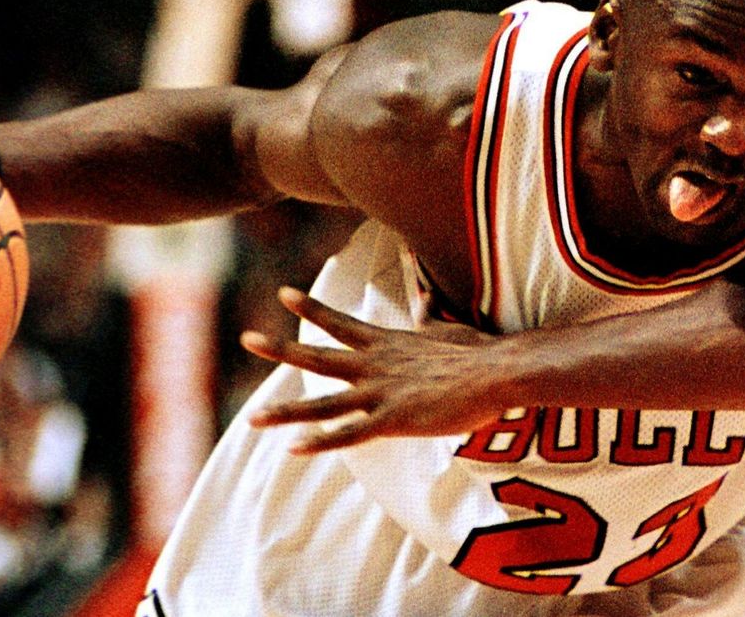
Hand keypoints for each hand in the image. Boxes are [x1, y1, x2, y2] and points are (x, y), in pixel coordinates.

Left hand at [243, 286, 520, 453]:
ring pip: (322, 404)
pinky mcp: (393, 420)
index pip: (339, 323)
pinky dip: (320, 442)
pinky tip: (293, 449)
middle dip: (280, 350)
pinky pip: (349, 435)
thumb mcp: (445, 327)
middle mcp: (374, 365)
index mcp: (386, 343)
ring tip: (253, 417)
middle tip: (247, 339)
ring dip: (285, 412)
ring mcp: (380, 393)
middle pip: (317, 357)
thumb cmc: (476, 351)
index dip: (310, 309)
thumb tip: (424, 298)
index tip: (283, 294)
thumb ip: (426, 315)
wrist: (496, 371)